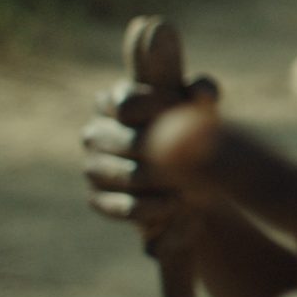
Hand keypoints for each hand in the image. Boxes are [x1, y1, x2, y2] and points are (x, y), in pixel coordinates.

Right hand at [81, 75, 218, 246]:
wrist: (186, 178)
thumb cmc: (189, 130)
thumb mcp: (202, 107)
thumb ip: (203, 91)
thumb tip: (198, 90)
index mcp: (113, 102)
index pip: (126, 104)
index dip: (156, 108)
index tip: (183, 113)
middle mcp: (95, 133)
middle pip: (123, 141)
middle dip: (158, 148)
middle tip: (188, 156)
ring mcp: (93, 167)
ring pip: (123, 174)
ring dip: (158, 180)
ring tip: (189, 182)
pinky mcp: (97, 198)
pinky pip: (121, 205)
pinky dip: (149, 207)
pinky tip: (174, 203)